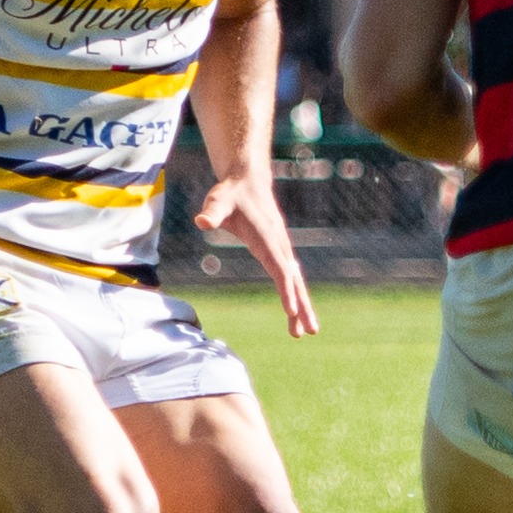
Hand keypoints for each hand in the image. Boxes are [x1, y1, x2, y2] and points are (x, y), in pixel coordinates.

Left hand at [195, 170, 319, 337]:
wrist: (248, 181)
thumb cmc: (231, 193)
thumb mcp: (218, 201)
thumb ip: (212, 212)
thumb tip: (202, 221)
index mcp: (266, 237)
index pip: (279, 268)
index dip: (285, 290)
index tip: (290, 311)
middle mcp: (278, 244)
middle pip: (293, 280)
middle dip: (302, 306)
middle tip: (309, 332)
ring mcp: (281, 247)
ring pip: (295, 280)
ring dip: (301, 305)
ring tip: (305, 332)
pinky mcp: (278, 250)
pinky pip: (289, 276)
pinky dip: (295, 294)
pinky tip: (296, 310)